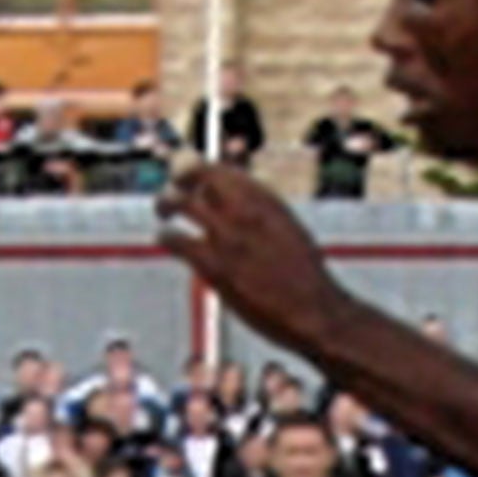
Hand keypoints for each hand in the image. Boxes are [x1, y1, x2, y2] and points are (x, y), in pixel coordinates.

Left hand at [158, 164, 346, 352]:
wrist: (312, 311)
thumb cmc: (304, 275)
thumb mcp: (287, 227)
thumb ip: (263, 207)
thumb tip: (249, 193)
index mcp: (265, 197)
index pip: (221, 165)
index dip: (201, 166)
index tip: (193, 174)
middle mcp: (244, 208)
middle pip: (193, 173)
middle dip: (177, 179)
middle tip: (173, 192)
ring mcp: (227, 234)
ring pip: (178, 201)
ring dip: (165, 204)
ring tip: (164, 213)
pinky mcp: (214, 264)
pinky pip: (175, 239)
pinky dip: (165, 236)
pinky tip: (167, 241)